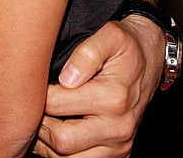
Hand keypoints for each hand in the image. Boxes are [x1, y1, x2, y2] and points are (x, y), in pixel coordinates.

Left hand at [32, 15, 163, 156]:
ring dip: (48, 144)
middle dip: (40, 124)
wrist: (150, 61)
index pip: (56, 105)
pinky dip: (63, 154)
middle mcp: (118, 127)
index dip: (37, 96)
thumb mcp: (110, 35)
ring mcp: (119, 145)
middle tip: (32, 106)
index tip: (32, 85)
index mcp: (113, 97)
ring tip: (41, 119)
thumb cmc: (126, 46)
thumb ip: (87, 53)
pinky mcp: (119, 154)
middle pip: (62, 141)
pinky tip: (55, 132)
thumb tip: (67, 79)